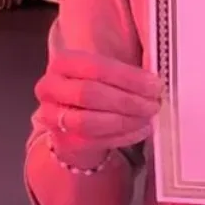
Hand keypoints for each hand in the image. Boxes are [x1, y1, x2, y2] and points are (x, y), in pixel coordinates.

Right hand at [35, 24, 163, 168]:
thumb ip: (127, 73)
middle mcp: (50, 88)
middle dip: (127, 100)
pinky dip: (123, 136)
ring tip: (147, 117)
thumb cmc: (96, 90)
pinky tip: (140, 130)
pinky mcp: (63, 141)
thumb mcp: (106, 73)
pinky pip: (95, 141)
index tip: (154, 85)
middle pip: (90, 94)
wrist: (73, 121)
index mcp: (63, 63)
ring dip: (125, 120)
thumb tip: (154, 81)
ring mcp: (52, 117)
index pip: (96, 67)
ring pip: (90, 121)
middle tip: (153, 104)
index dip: (128, 77)